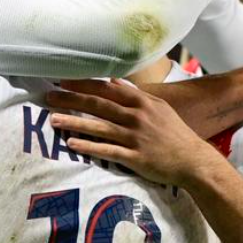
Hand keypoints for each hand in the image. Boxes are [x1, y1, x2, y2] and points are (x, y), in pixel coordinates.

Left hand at [46, 78, 220, 186]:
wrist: (193, 161)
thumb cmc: (174, 133)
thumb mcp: (158, 108)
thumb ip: (135, 95)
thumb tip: (112, 82)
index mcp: (141, 103)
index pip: (107, 89)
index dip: (84, 84)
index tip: (64, 81)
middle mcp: (136, 117)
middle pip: (98, 105)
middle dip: (72, 100)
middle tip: (49, 97)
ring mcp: (135, 138)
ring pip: (99, 127)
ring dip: (74, 122)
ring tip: (53, 120)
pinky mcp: (135, 158)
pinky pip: (107, 151)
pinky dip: (89, 147)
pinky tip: (72, 144)